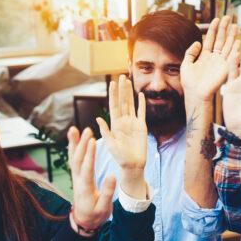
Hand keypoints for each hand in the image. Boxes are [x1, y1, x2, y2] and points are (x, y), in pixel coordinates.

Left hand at [67, 126, 115, 231]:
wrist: (84, 221)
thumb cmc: (96, 215)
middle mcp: (78, 181)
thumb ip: (108, 192)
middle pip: (78, 160)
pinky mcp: (76, 176)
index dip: (89, 154)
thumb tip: (112, 175)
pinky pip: (73, 160)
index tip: (92, 141)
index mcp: (86, 188)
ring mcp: (75, 178)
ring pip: (73, 158)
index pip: (87, 168)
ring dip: (74, 144)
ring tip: (74, 130)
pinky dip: (72, 149)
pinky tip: (73, 140)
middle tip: (86, 130)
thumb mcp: (104, 208)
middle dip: (81, 144)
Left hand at [97, 75, 147, 199]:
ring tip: (129, 81)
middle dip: (122, 89)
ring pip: (131, 104)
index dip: (113, 94)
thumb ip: (105, 131)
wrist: (132, 164)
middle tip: (121, 76)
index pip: (114, 106)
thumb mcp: (110, 144)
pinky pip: (141, 113)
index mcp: (115, 124)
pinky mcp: (142, 127)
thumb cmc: (119, 157)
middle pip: (123, 101)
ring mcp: (133, 123)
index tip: (112, 83)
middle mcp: (123, 121)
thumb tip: (98, 118)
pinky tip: (141, 95)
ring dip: (130, 93)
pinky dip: (141, 104)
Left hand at [181, 16, 238, 103]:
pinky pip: (231, 57)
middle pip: (220, 40)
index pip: (210, 39)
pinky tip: (239, 41)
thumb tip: (197, 42)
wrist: (195, 95)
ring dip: (232, 36)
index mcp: (204, 56)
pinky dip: (236, 49)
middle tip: (228, 17)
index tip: (216, 19)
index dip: (213, 29)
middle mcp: (214, 58)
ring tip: (235, 25)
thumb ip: (190, 52)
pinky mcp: (225, 69)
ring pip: (227, 46)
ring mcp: (220, 63)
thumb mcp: (186, 64)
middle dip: (224, 28)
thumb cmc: (189, 83)